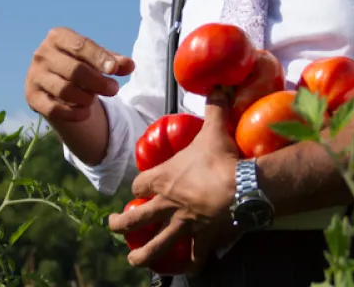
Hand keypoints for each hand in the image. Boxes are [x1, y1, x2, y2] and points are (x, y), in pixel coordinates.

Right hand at [25, 27, 133, 122]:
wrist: (54, 81)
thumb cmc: (80, 64)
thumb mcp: (97, 59)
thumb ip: (114, 61)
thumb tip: (130, 65)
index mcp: (58, 37)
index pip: (81, 46)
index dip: (99, 58)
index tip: (114, 69)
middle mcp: (42, 54)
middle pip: (74, 70)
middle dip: (98, 82)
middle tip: (114, 89)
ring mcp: (34, 75)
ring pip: (64, 90)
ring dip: (86, 98)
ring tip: (95, 99)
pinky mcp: (31, 97)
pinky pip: (54, 109)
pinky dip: (74, 113)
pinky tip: (85, 113)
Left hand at [108, 88, 240, 272]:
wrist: (241, 186)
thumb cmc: (221, 157)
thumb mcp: (214, 128)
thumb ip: (213, 107)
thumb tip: (218, 85)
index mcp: (164, 178)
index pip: (139, 185)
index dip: (137, 187)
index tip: (137, 190)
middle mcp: (168, 203)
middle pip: (136, 217)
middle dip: (121, 224)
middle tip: (113, 227)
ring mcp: (183, 223)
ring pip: (156, 243)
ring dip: (144, 254)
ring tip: (134, 260)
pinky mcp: (202, 237)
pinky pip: (194, 255)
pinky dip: (192, 263)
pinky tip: (190, 269)